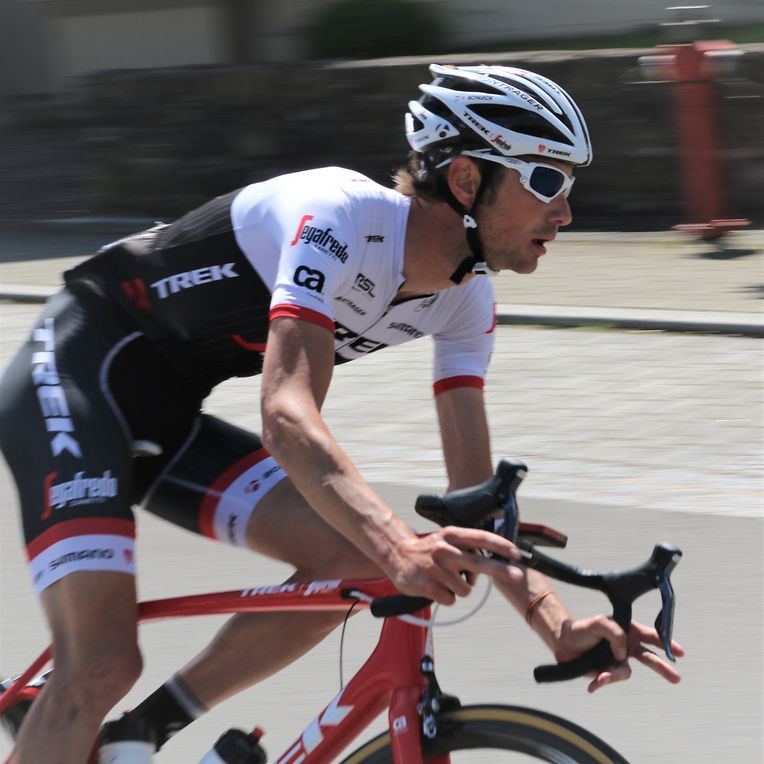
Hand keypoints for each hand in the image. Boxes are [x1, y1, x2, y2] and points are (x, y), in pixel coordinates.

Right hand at [387, 526, 523, 605]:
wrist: (397, 554)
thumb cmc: (429, 550)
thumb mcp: (447, 540)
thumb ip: (468, 548)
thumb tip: (495, 562)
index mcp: (452, 535)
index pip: (481, 538)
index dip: (501, 545)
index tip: (516, 553)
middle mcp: (445, 549)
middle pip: (479, 562)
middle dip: (501, 570)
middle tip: (517, 575)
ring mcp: (435, 568)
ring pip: (466, 588)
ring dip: (460, 589)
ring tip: (445, 580)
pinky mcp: (427, 585)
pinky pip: (451, 599)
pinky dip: (447, 597)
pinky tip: (435, 587)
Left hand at [554, 616, 684, 692]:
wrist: (563, 643)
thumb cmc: (582, 629)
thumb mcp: (599, 623)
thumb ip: (615, 633)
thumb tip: (622, 654)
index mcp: (628, 630)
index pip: (650, 636)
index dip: (666, 643)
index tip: (680, 652)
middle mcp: (626, 646)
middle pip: (649, 658)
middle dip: (663, 667)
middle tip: (677, 678)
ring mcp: (618, 660)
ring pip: (625, 672)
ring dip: (613, 675)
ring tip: (601, 677)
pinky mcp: (607, 671)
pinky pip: (609, 680)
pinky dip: (601, 683)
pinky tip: (593, 686)